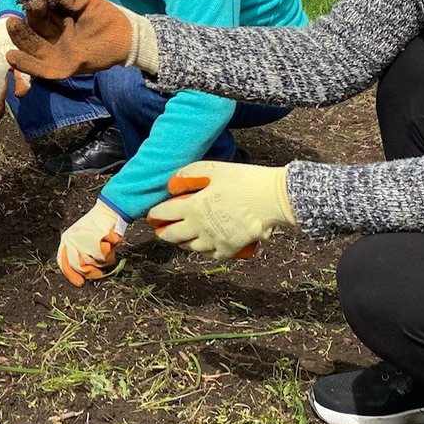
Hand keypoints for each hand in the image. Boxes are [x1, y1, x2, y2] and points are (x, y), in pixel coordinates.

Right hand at [4, 0, 157, 80]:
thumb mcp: (85, 2)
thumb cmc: (107, 17)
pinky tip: (13, 57)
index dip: (34, 7)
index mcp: (57, 21)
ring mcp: (58, 53)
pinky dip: (28, 65)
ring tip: (11, 26)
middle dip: (23, 24)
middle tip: (19, 13)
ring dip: (20, 40)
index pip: (38, 14)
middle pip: (32, 32)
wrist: (128, 35)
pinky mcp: (64, 67)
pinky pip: (42, 69)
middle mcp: (54, 38)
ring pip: (32, 49)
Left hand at [58, 200, 127, 286]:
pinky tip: (111, 244)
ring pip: (95, 262)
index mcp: (66, 241)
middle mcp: (71, 239)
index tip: (80, 283)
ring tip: (106, 250)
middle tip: (99, 269)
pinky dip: (110, 252)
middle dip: (92, 270)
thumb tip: (83, 277)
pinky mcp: (97, 237)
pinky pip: (105, 254)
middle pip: (81, 266)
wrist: (107, 212)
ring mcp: (84, 238)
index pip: (64, 262)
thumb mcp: (83, 243)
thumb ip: (81, 257)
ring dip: (103, 260)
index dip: (71, 275)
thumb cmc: (96, 229)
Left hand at [147, 161, 294, 259]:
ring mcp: (214, 241)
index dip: (155, 215)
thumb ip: (188, 174)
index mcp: (192, 207)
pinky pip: (211, 254)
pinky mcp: (229, 248)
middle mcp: (199, 227)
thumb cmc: (242, 180)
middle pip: (173, 235)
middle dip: (163, 232)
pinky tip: (203, 246)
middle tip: (160, 230)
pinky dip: (204, 251)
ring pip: (190, 247)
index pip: (165, 214)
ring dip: (181, 243)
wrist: (272, 199)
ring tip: (179, 239)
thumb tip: (173, 184)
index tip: (151, 215)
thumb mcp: (212, 169)